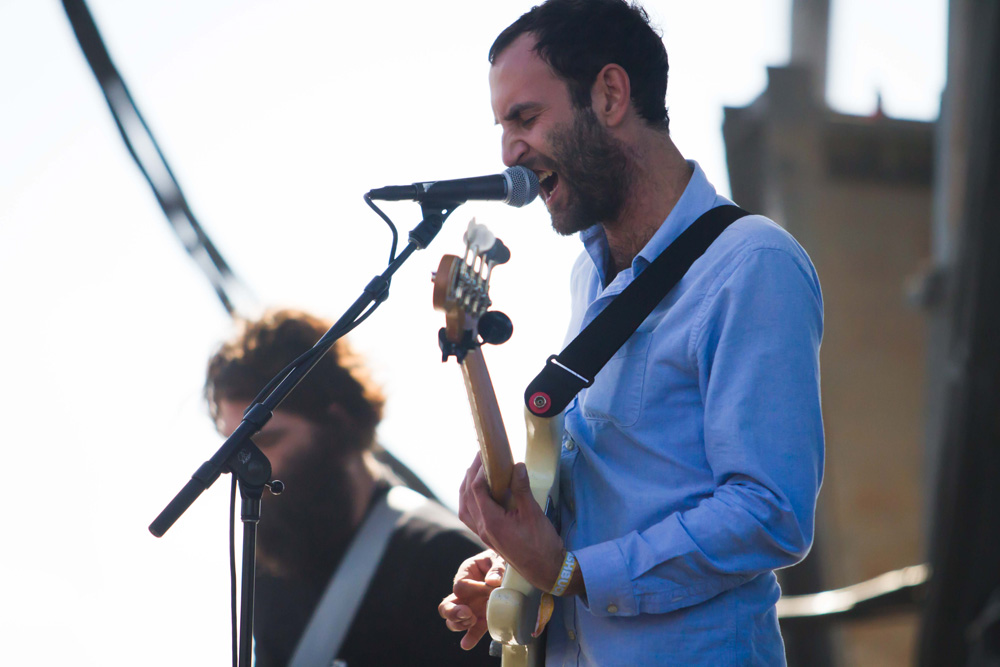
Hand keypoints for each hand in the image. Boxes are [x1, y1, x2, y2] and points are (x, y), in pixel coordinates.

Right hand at [438, 550, 504, 649]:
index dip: (473, 590)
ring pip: (454, 620)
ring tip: (473, 621)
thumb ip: (497, 568)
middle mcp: (466, 591)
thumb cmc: (504, 558)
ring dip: (460, 624)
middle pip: (447, 604)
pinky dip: (469, 637)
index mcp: (467, 572)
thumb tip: (492, 581)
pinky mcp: (483, 617)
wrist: (515, 568)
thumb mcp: (500, 557)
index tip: (490, 589)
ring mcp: (472, 605)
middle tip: (467, 613)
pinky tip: (467, 644)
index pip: (461, 585)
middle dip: (453, 612)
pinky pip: (473, 630)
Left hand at [458, 455, 564, 592]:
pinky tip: (479, 494)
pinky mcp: (488, 537)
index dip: (479, 469)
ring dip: (466, 487)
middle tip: (480, 456)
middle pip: (466, 496)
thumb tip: (517, 465)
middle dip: (470, 474)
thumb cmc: (541, 544)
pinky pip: (470, 516)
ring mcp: (483, 534)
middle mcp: (481, 528)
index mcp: (490, 521)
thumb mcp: (533, 513)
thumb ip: (522, 488)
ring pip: (464, 507)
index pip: (476, 489)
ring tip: (476, 471)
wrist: (545, 570)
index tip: (487, 454)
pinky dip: (469, 500)